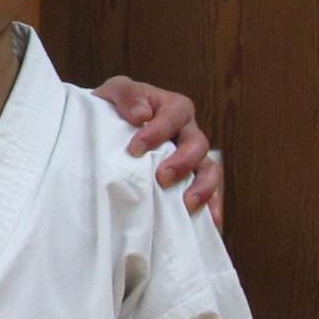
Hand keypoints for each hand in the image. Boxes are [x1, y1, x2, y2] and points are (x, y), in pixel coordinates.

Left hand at [91, 78, 225, 224]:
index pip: (174, 114)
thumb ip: (127, 95)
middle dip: (182, 162)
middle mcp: (187, 131)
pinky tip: (212, 224)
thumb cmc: (112, 110)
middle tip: (162, 178)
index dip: (158, 131)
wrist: (105, 131)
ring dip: (204, 186)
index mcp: (172, 107)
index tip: (135, 149)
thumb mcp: (113, 93)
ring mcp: (192, 157)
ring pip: (210, 169)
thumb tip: (141, 114)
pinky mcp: (191, 180)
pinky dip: (214, 207)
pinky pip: (211, 193)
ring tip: (189, 204)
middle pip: (197, 144)